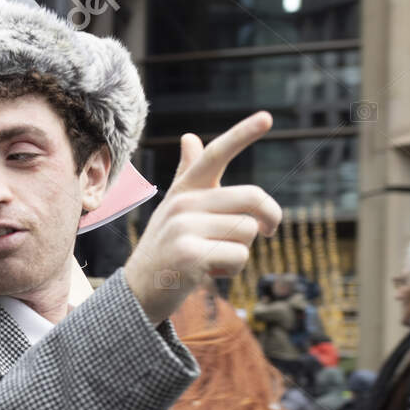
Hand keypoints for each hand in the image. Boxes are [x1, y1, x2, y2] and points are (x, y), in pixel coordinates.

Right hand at [124, 111, 283, 325]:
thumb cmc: (165, 250)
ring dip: (242, 251)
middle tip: (270, 231)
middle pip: (252, 198)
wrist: (138, 293)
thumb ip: (186, 174)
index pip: (215, 155)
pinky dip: (233, 271)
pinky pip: (239, 256)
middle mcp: (182, 203)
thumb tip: (189, 136)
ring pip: (249, 231)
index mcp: (184, 190)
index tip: (267, 116)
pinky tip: (209, 274)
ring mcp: (184, 228)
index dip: (242, 134)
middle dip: (270, 217)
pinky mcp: (190, 255)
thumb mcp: (174, 209)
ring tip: (215, 259)